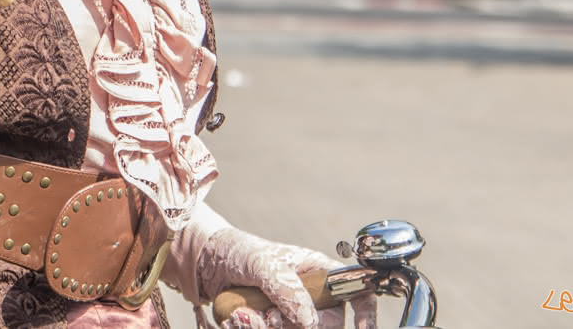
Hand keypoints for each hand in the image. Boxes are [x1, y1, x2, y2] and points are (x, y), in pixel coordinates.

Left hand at [195, 227, 376, 328]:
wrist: (204, 265)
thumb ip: (286, 287)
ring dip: (265, 328)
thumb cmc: (237, 252)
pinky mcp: (271, 328)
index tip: (365, 328)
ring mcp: (291, 317)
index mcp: (318, 274)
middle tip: (267, 316)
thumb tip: (309, 320)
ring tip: (242, 315)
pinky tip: (236, 318)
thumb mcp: (261, 262)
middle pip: (325, 327)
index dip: (367, 313)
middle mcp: (310, 299)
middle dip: (294, 325)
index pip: (357, 292)